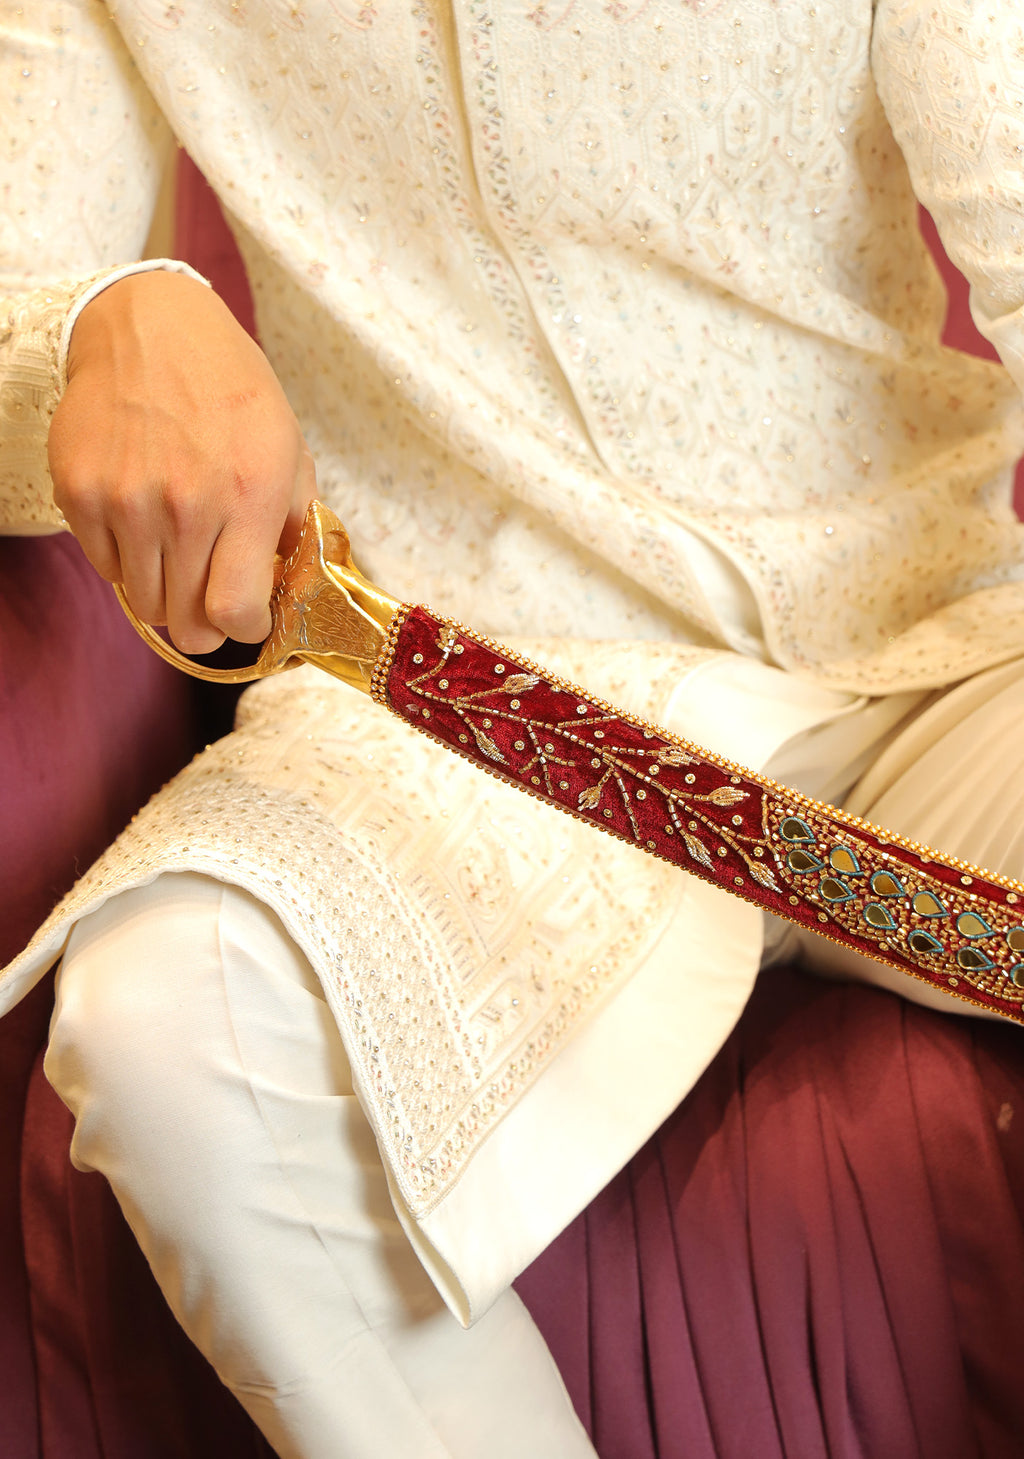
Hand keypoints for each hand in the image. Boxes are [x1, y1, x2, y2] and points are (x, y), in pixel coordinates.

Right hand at [48, 269, 316, 653]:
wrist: (151, 330)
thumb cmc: (230, 390)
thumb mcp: (289, 447)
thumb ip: (295, 524)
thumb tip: (291, 587)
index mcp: (248, 495)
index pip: (235, 613)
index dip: (245, 629)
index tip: (247, 619)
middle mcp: (185, 505)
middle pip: (186, 623)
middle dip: (205, 623)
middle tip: (210, 598)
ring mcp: (126, 502)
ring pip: (145, 605)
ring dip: (166, 592)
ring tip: (179, 552)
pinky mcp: (80, 494)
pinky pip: (107, 568)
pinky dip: (127, 560)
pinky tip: (144, 522)